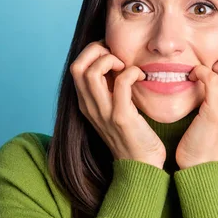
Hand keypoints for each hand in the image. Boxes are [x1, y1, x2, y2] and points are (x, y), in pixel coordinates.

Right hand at [70, 39, 165, 168]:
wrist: (141, 167)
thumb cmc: (133, 135)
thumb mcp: (114, 109)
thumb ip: (110, 89)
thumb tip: (117, 62)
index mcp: (86, 103)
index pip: (76, 67)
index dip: (92, 52)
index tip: (112, 53)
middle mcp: (90, 107)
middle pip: (77, 65)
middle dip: (96, 51)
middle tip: (118, 56)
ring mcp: (103, 113)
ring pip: (92, 72)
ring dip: (111, 59)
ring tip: (126, 66)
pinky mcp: (121, 117)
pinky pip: (121, 83)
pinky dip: (132, 72)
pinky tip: (141, 76)